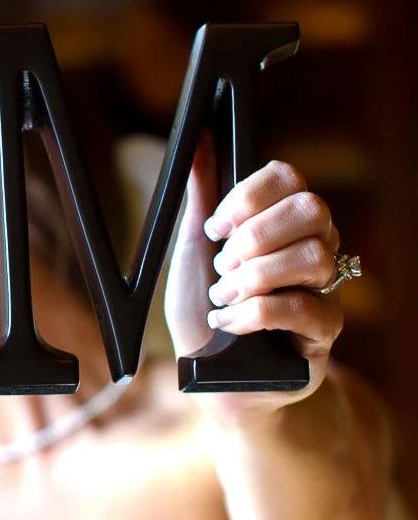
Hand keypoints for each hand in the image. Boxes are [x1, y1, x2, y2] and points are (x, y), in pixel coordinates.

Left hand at [165, 153, 343, 422]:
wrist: (211, 379)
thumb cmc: (205, 311)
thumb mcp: (193, 251)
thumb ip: (200, 198)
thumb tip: (197, 139)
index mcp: (282, 224)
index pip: (290, 179)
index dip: (249, 197)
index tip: (214, 227)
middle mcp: (314, 249)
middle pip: (311, 210)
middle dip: (256, 236)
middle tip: (222, 265)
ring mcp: (325, 292)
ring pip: (313, 257)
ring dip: (253, 278)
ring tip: (222, 298)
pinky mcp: (324, 336)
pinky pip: (306, 309)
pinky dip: (256, 314)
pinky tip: (230, 323)